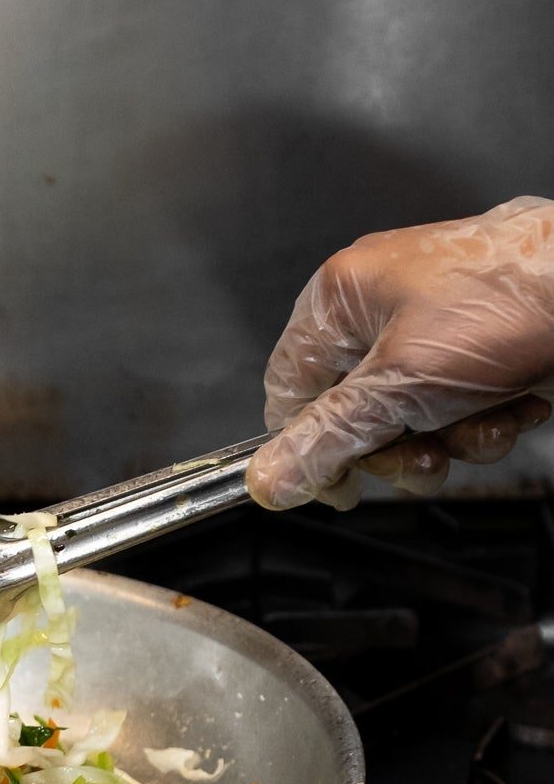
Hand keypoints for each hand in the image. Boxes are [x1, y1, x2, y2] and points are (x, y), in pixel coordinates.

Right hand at [246, 197, 553, 509]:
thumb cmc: (507, 305)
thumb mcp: (401, 386)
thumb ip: (328, 439)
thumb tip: (266, 481)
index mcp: (341, 296)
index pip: (288, 388)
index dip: (307, 445)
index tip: (339, 487)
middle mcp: (380, 307)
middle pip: (351, 413)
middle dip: (396, 445)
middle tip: (426, 454)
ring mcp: (432, 327)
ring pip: (409, 419)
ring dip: (450, 437)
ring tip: (484, 421)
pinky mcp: (478, 347)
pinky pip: (455, 407)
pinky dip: (485, 418)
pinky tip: (516, 402)